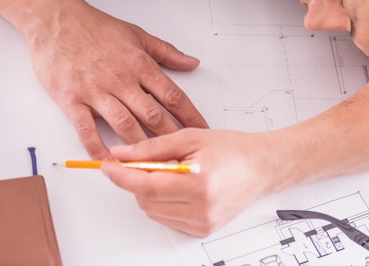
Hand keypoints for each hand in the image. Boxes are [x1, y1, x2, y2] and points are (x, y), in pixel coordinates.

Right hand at [27, 1, 208, 158]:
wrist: (56, 19)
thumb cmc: (95, 26)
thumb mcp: (137, 34)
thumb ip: (167, 52)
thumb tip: (192, 62)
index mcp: (140, 64)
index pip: (172, 96)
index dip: (190, 116)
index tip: (201, 130)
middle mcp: (121, 80)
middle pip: (153, 115)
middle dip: (171, 137)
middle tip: (182, 155)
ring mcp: (96, 91)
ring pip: (125, 126)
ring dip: (140, 147)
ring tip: (153, 165)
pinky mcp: (72, 100)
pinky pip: (87, 130)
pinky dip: (98, 148)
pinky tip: (109, 162)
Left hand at [101, 128, 270, 236]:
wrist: (262, 166)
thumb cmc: (233, 149)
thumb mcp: (191, 137)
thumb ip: (153, 147)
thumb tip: (122, 154)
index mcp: (199, 183)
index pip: (145, 186)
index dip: (121, 176)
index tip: (106, 166)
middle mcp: (202, 208)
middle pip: (146, 201)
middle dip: (136, 181)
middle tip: (142, 162)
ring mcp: (203, 223)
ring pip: (153, 212)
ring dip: (150, 193)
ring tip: (170, 172)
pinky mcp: (203, 230)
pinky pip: (168, 219)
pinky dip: (164, 203)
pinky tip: (178, 187)